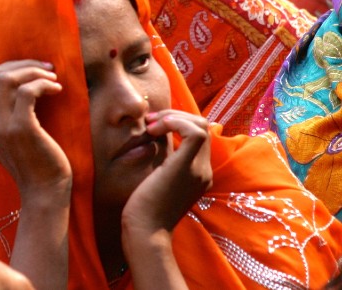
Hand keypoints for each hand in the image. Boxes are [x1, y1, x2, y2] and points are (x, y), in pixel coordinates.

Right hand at [0, 61, 71, 199]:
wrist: (44, 192)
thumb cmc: (37, 163)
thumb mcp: (14, 136)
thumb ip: (9, 113)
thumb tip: (23, 80)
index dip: (8, 67)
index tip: (32, 70)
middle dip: (23, 65)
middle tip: (47, 69)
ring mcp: (1, 126)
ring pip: (8, 78)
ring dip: (34, 72)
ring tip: (53, 79)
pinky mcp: (21, 128)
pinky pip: (27, 91)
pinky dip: (43, 84)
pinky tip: (57, 90)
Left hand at [122, 110, 211, 234]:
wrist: (145, 231)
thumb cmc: (143, 209)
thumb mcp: (157, 180)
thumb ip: (164, 162)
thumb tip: (156, 137)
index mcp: (199, 174)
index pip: (201, 137)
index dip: (179, 123)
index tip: (153, 126)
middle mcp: (204, 171)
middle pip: (203, 127)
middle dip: (176, 116)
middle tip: (150, 122)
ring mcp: (199, 170)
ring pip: (201, 125)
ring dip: (173, 117)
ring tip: (151, 125)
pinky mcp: (187, 168)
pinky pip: (195, 132)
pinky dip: (175, 122)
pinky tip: (154, 129)